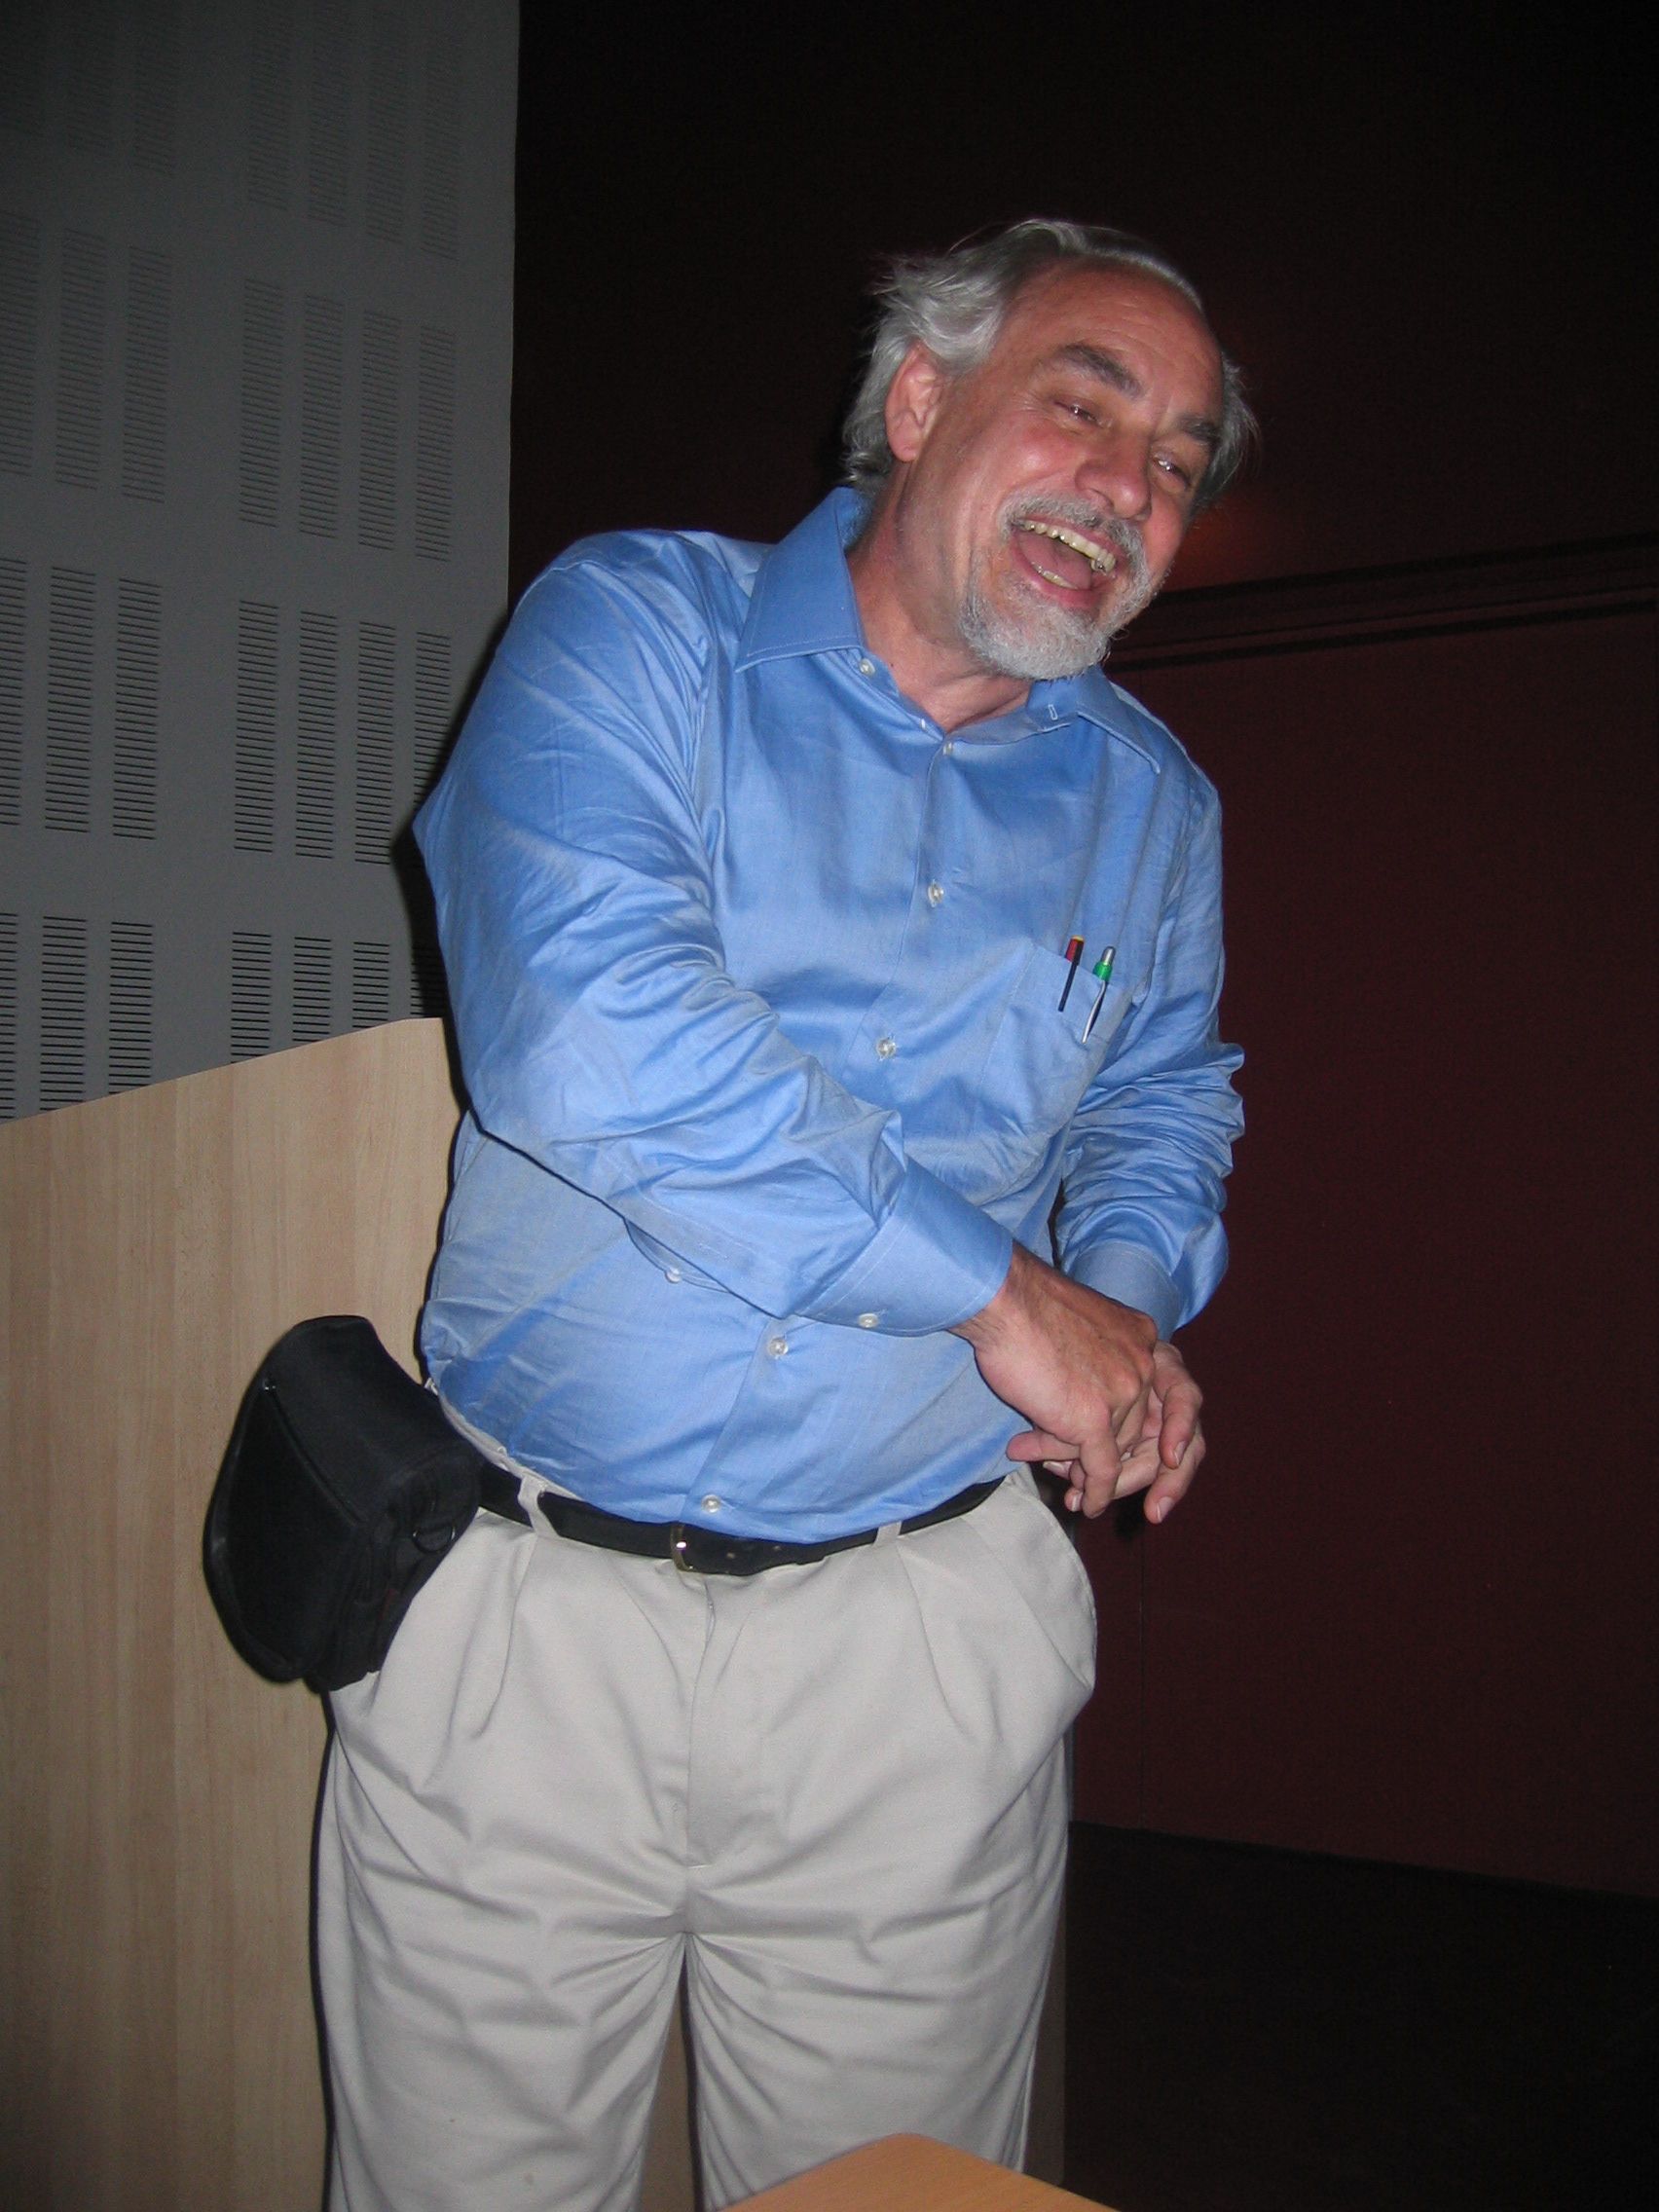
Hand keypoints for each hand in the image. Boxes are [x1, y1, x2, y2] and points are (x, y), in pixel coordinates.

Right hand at [953, 1249, 1203, 1520]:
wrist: (1003, 1301)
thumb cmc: (1022, 1309)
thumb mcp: (1074, 1330)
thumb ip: (1088, 1363)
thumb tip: (1075, 1408)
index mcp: (1141, 1336)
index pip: (1150, 1394)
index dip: (1133, 1423)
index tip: (1128, 1446)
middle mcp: (1144, 1362)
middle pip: (1133, 1426)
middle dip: (1106, 1451)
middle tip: (1080, 1470)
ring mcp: (1124, 1391)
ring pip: (1111, 1447)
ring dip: (1081, 1464)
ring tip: (1055, 1472)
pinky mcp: (1097, 1418)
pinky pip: (1103, 1467)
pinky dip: (1099, 1491)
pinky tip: (1088, 1505)